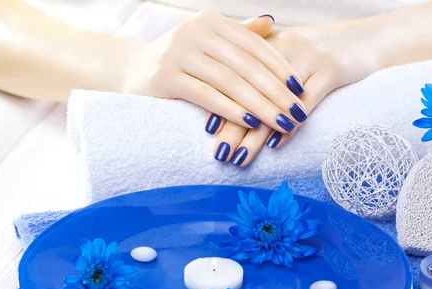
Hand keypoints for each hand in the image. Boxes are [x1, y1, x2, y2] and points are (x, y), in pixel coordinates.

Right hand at [121, 10, 306, 133]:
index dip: (280, 67)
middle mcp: (196, 31)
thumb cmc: (180, 60)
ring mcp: (180, 52)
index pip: (255, 45)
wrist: (131, 71)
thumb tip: (271, 23)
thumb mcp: (209, 43)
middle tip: (298, 113)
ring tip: (281, 122)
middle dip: (276, 92)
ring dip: (260, 105)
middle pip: (247, 65)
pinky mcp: (166, 76)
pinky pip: (207, 95)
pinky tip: (250, 123)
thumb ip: (239, 34)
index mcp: (212, 22)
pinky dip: (231, 109)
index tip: (300, 90)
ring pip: (230, 81)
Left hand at [207, 23, 380, 165]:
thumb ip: (260, 71)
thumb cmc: (318, 55)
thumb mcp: (287, 55)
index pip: (237, 76)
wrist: (364, 40)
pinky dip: (290, 125)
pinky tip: (276, 144)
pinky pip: (307, 102)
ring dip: (256, 134)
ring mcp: (309, 57)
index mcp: (268, 42)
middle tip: (219, 154)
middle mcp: (284, 45)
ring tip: (240, 158)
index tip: (207, 132)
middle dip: (233, 127)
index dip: (221, 103)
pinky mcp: (331, 69)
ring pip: (275, 102)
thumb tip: (231, 104)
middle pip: (251, 91)